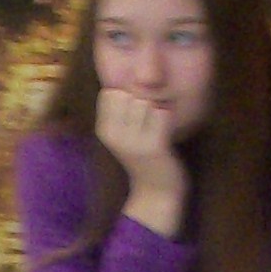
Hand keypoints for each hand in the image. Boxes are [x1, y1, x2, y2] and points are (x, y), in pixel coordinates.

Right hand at [94, 90, 186, 229]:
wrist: (156, 191)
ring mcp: (133, 142)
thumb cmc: (142, 155)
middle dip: (143, 103)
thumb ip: (120, 109)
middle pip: (130, 94)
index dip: (127, 97)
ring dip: (156, 112)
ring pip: (147, 102)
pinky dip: (168, 122)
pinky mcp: (152, 147)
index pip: (110, 92)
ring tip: (156, 131)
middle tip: (147, 126)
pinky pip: (162, 114)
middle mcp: (113, 135)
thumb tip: (127, 80)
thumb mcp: (122, 133)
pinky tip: (165, 138)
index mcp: (103, 130)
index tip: (133, 117)